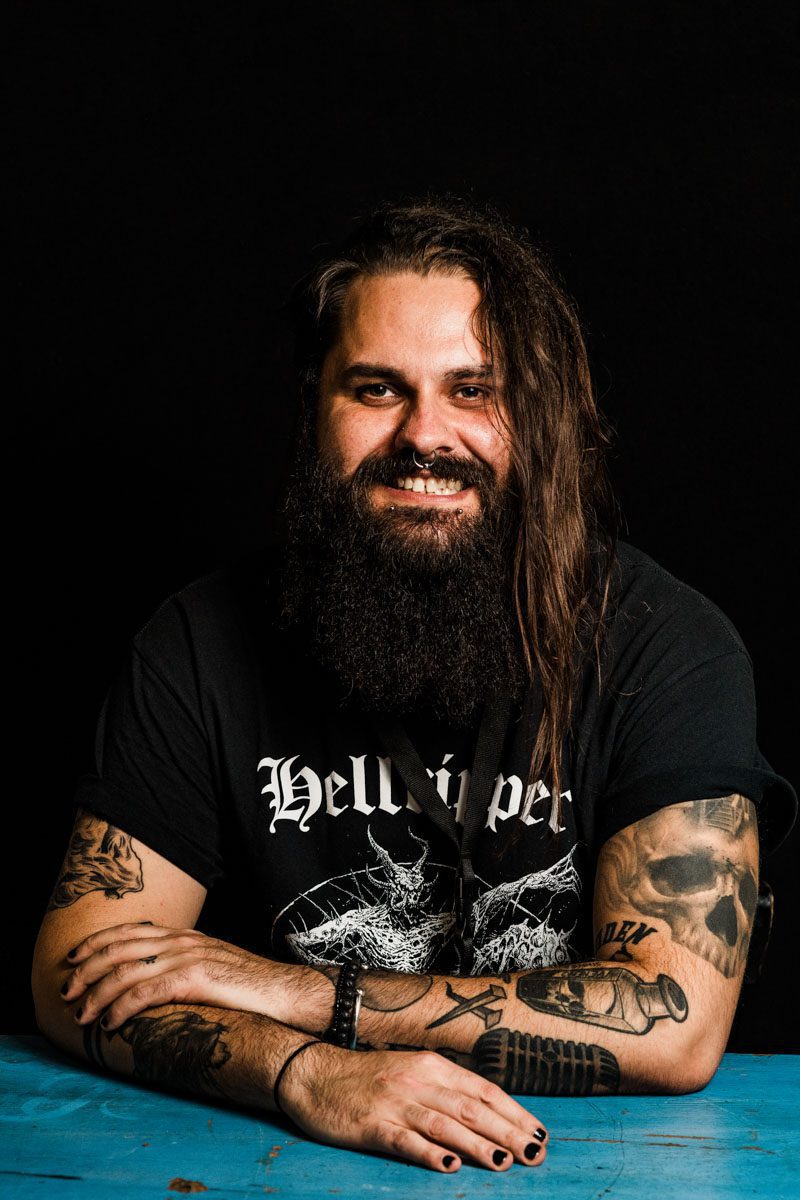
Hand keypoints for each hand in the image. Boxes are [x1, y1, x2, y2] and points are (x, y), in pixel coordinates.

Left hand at [60, 923, 312, 1029]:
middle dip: (87, 968)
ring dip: (97, 992)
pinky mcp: (195, 978)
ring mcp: (189, 956)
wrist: (287, 993)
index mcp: (185, 936)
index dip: (97, 942)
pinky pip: (146, 991)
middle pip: (120, 946)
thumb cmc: (252, 990)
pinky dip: (121, 1006)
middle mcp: (183, 940)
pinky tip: (110, 1022)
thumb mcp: (213, 971)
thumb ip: (184, 971)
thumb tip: (152, 988)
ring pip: (126, 969)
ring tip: (81, 1013)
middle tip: (67, 990)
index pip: (131, 930)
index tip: (74, 959)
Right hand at [281, 1041, 548, 1173]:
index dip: (514, 1112)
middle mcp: (418, 1081)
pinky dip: (429, 1152)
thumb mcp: (412, 1073)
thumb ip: (446, 1090)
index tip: (539, 1132)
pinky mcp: (372, 1125)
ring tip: (504, 1161)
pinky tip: (449, 1165)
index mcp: (432, 1066)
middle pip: (471, 1107)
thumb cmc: (368, 1079)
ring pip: (445, 1124)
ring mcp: (395, 1103)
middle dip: (507, 1131)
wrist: (315, 1074)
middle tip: (535, 1152)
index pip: (482, 1090)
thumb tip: (488, 1114)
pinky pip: (405, 1140)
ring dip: (477, 1144)